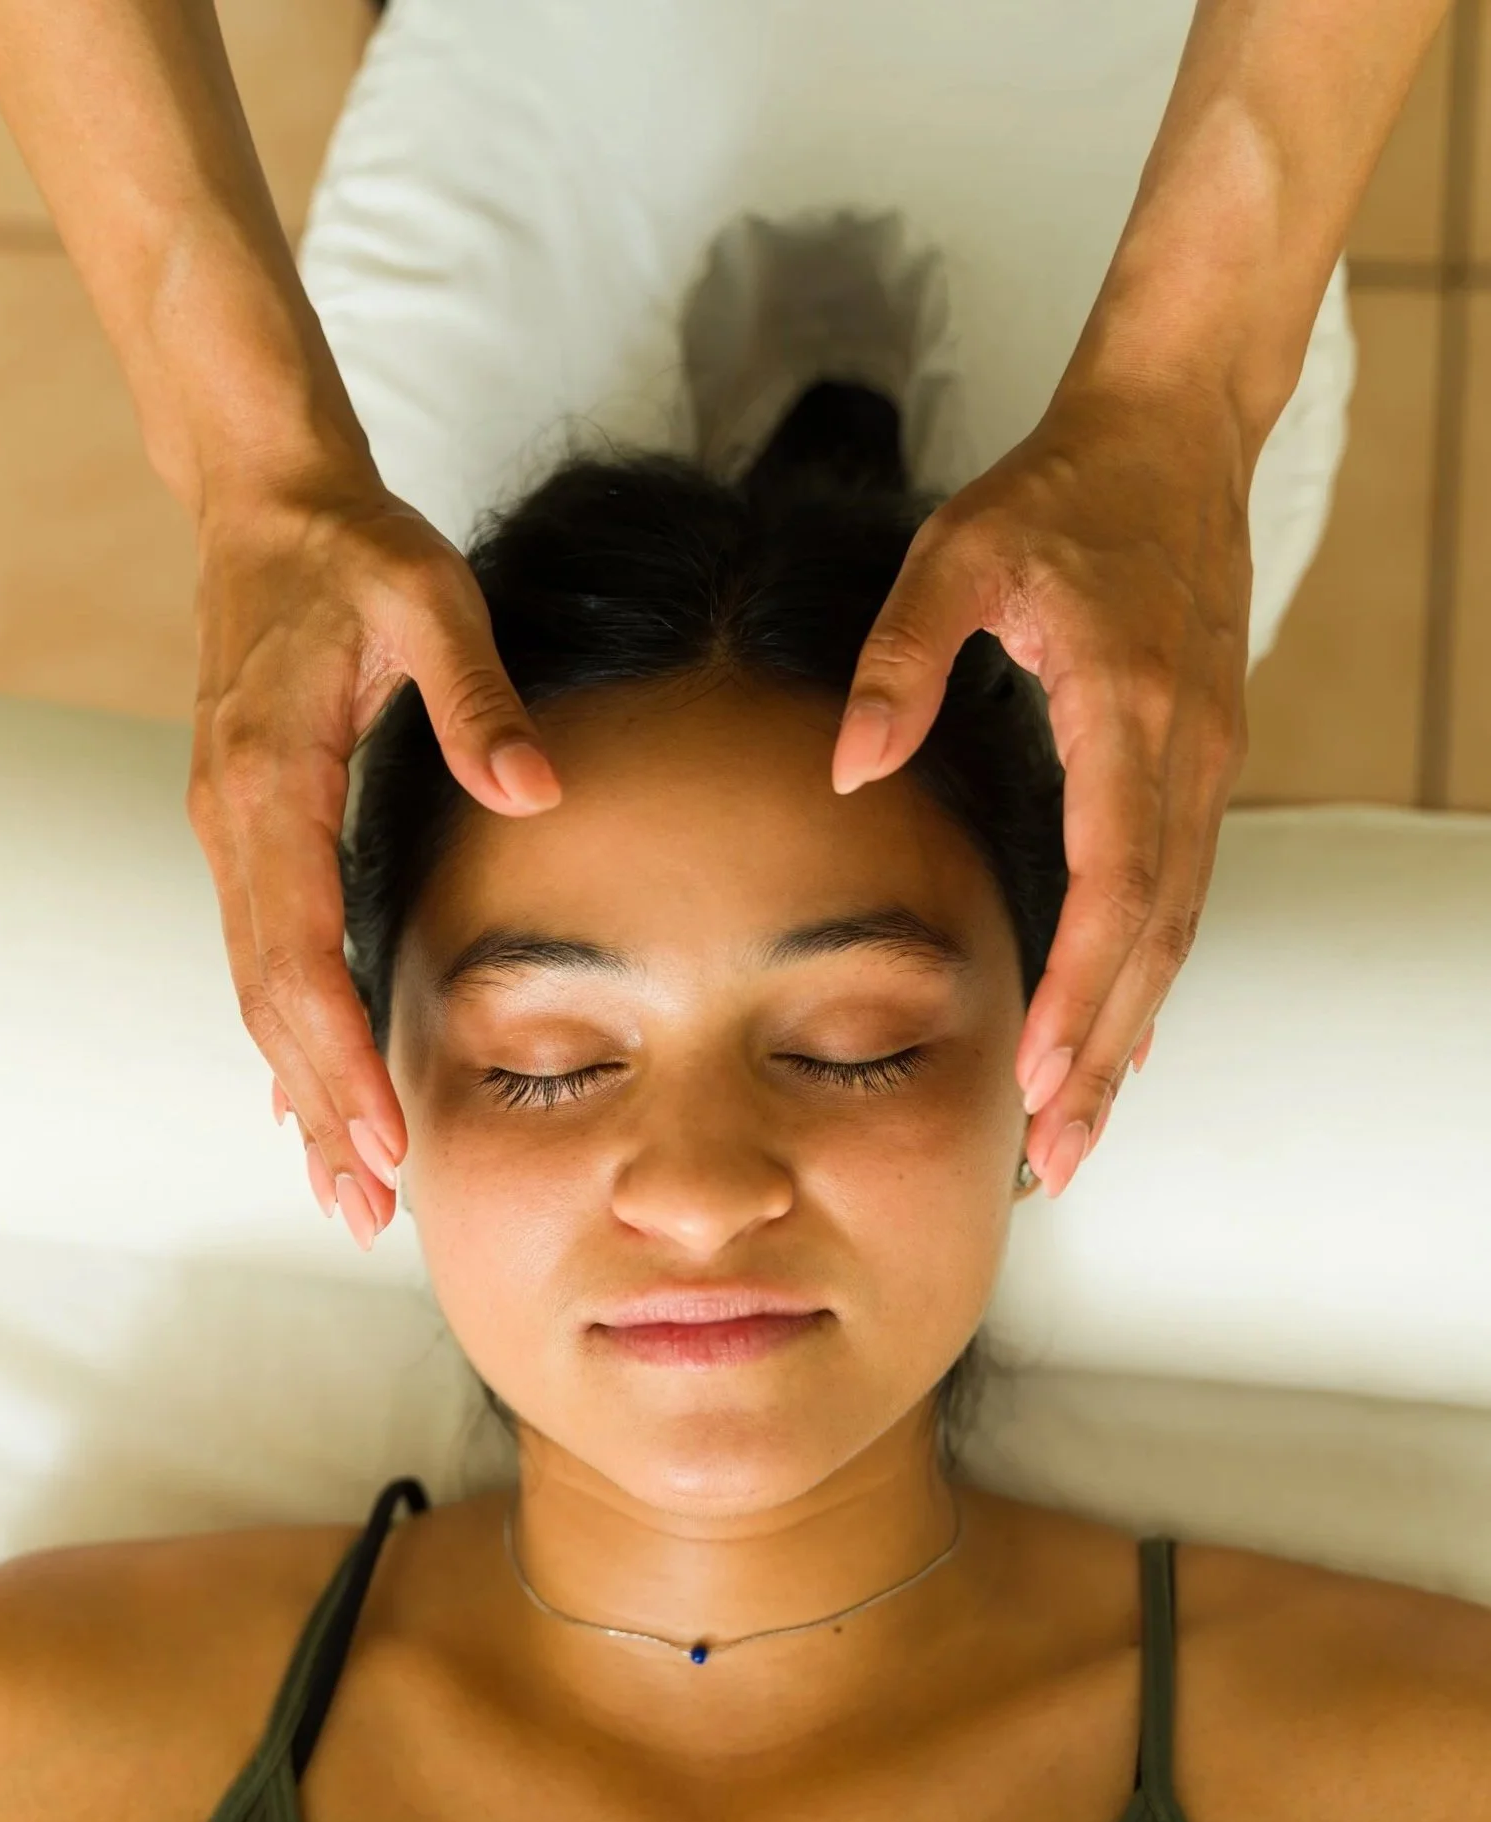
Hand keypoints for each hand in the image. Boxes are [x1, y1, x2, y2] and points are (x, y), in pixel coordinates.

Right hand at [188, 457, 561, 1248]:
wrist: (268, 504)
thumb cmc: (352, 547)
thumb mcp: (428, 596)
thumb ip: (479, 696)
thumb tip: (537, 788)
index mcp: (269, 782)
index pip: (295, 949)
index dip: (336, 1053)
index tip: (380, 1133)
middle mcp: (233, 826)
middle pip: (267, 1001)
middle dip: (318, 1108)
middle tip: (366, 1209)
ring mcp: (232, 836)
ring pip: (257, 996)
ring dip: (297, 1095)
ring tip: (343, 1195)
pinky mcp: (249, 837)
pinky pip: (262, 963)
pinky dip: (287, 1042)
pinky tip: (311, 1108)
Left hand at [832, 373, 1252, 1195]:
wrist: (1175, 435)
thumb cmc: (1063, 492)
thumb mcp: (962, 551)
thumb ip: (902, 657)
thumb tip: (850, 767)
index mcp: (1129, 712)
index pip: (1116, 882)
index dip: (1081, 988)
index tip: (1041, 1071)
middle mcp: (1184, 756)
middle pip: (1154, 940)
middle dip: (1105, 1055)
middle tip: (1057, 1155)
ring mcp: (1202, 767)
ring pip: (1174, 931)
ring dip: (1130, 1036)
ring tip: (1080, 1131)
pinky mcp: (1197, 768)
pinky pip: (1178, 897)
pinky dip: (1147, 979)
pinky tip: (1117, 1040)